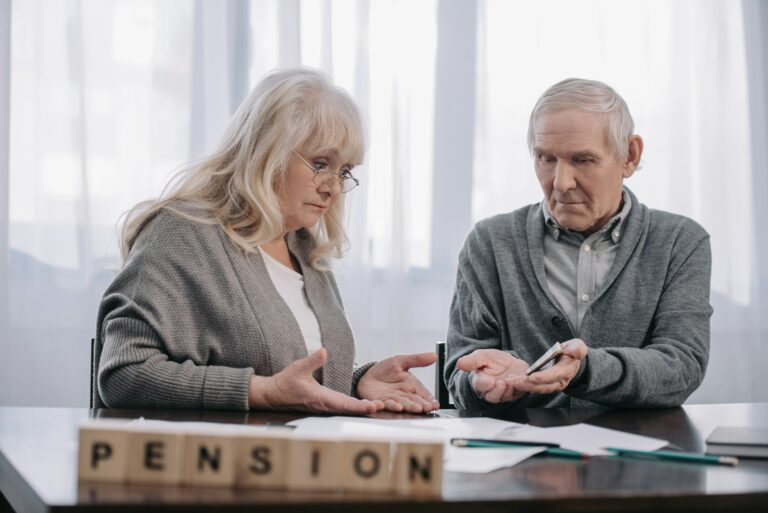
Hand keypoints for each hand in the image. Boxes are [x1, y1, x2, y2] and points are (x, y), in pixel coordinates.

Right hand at [249, 348, 383, 414]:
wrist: (273, 394)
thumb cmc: (285, 381)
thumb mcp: (297, 368)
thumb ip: (312, 360)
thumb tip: (325, 350)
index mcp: (320, 398)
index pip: (344, 404)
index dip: (359, 406)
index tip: (372, 405)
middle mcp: (324, 405)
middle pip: (349, 409)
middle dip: (365, 408)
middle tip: (382, 406)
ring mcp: (324, 406)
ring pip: (346, 409)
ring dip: (361, 408)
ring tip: (378, 406)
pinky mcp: (324, 404)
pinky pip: (341, 407)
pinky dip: (353, 407)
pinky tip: (363, 405)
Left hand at [357, 352, 439, 412]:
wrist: (366, 376)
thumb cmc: (385, 369)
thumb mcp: (401, 360)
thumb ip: (417, 359)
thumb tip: (434, 355)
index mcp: (412, 386)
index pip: (424, 395)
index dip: (430, 400)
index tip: (435, 404)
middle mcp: (405, 395)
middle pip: (416, 402)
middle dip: (423, 405)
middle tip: (428, 408)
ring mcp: (394, 400)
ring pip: (404, 404)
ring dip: (411, 407)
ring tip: (417, 408)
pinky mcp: (382, 402)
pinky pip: (388, 404)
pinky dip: (393, 406)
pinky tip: (398, 407)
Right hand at [457, 349, 528, 402]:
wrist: (508, 363)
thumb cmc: (492, 361)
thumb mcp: (481, 356)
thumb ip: (471, 361)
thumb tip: (459, 364)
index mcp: (480, 382)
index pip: (480, 386)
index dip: (485, 384)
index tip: (490, 381)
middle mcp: (492, 391)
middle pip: (493, 396)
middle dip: (498, 391)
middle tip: (502, 383)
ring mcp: (504, 393)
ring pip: (506, 396)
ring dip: (510, 389)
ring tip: (513, 380)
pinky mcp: (517, 392)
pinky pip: (520, 392)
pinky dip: (522, 387)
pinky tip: (523, 379)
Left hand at [513, 339, 587, 394]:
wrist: (571, 360)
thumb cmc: (572, 352)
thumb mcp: (577, 346)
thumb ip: (578, 349)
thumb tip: (577, 352)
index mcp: (566, 371)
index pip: (554, 375)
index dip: (543, 377)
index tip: (532, 376)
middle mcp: (559, 382)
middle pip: (544, 386)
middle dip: (530, 385)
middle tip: (517, 382)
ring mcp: (551, 385)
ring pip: (537, 389)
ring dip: (525, 387)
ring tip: (513, 382)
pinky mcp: (544, 385)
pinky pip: (533, 387)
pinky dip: (524, 386)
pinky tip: (513, 382)